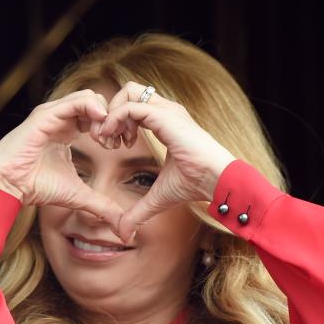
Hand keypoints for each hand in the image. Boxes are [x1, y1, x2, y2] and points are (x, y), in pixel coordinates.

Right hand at [0, 90, 126, 233]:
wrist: (9, 187)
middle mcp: (60, 118)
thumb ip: (102, 206)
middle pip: (98, 102)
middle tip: (115, 143)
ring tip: (104, 139)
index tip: (120, 147)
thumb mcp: (78, 195)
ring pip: (89, 97)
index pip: (98, 115)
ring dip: (105, 115)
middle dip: (113, 120)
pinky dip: (93, 110)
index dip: (114, 128)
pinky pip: (76, 101)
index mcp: (67, 130)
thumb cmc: (36, 187)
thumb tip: (124, 228)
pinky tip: (99, 130)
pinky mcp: (46, 115)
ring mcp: (52, 114)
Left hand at [95, 81, 235, 241]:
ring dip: (111, 115)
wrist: (217, 181)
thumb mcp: (157, 199)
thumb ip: (137, 212)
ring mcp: (167, 110)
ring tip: (110, 141)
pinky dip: (115, 120)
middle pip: (129, 90)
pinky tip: (115, 143)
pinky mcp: (166, 116)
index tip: (112, 146)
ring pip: (128, 92)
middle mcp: (166, 110)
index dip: (116, 121)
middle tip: (106, 140)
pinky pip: (131, 107)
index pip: (134, 104)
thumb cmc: (194, 185)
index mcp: (165, 121)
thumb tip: (123, 233)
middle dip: (110, 112)